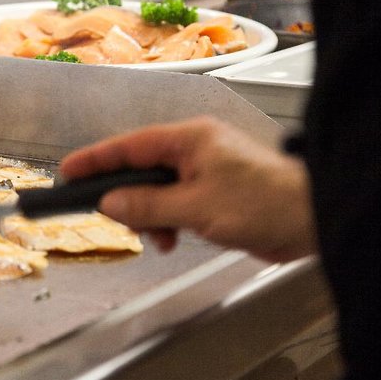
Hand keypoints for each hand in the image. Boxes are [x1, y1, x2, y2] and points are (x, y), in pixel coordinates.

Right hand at [60, 116, 316, 261]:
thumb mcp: (197, 206)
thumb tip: (109, 202)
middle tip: (118, 220)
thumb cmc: (261, 203)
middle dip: (126, 197)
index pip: (130, 146)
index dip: (96, 159)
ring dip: (148, 216)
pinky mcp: (213, 195)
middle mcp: (193, 150)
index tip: (67, 171)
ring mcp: (203, 172)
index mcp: (189, 139)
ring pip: (155, 192)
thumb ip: (149, 205)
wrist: (312, 219)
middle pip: (140, 170)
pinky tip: (171, 239)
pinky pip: (174, 205)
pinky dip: (167, 222)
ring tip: (155, 238)